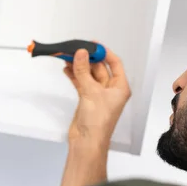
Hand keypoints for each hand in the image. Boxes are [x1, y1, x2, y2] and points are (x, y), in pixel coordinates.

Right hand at [59, 47, 130, 185]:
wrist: (87, 141)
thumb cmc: (97, 122)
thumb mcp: (91, 91)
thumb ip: (83, 71)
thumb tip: (80, 54)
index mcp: (120, 87)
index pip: (114, 63)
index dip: (104, 52)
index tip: (92, 44)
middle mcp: (111, 90)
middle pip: (100, 68)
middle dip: (87, 59)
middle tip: (75, 50)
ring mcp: (98, 95)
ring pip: (89, 75)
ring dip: (79, 66)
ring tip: (68, 57)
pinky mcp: (87, 99)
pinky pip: (81, 83)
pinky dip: (74, 76)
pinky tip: (67, 69)